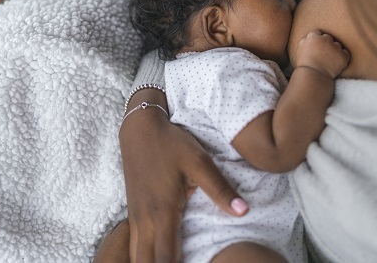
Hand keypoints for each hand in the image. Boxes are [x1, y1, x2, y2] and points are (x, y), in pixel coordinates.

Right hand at [119, 103, 247, 261]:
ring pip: (136, 256)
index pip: (167, 258)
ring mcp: (135, 217)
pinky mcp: (133, 212)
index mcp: (163, 212)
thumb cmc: (171, 144)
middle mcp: (145, 220)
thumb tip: (243, 212)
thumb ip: (220, 189)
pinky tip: (156, 256)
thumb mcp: (199, 162)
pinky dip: (143, 256)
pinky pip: (134, 244)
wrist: (140, 128)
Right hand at [295, 30, 349, 78]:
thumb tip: (311, 37)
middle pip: (328, 38)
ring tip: (328, 61)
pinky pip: (345, 53)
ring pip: (337, 45)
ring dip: (335, 50)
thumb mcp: (300, 49)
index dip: (316, 41)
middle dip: (326, 44)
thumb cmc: (305, 65)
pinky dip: (342, 57)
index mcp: (313, 37)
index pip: (317, 33)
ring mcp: (336, 48)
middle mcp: (325, 40)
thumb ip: (305, 40)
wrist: (313, 77)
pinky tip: (335, 63)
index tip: (316, 48)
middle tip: (322, 55)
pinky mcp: (343, 56)